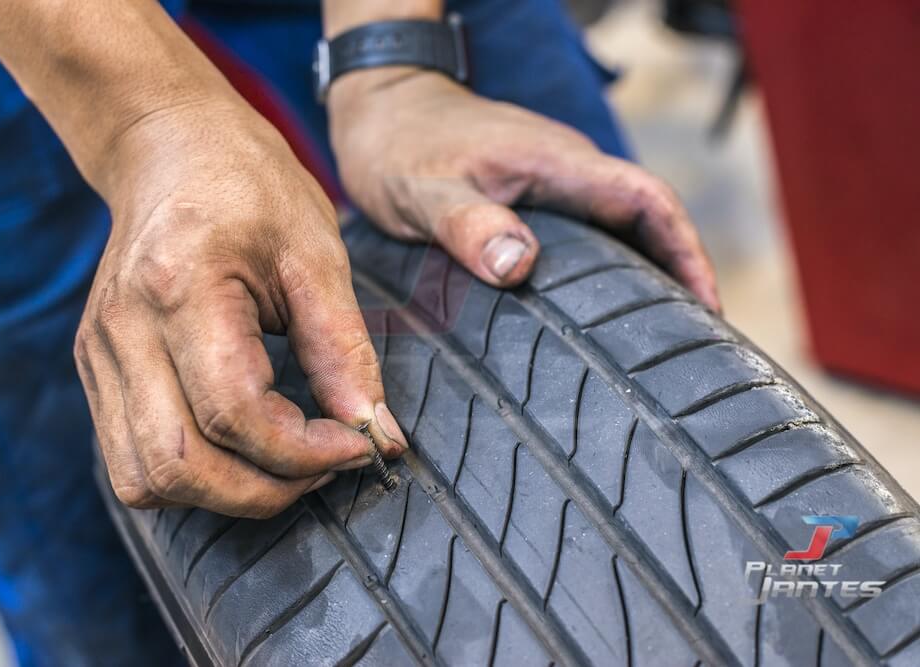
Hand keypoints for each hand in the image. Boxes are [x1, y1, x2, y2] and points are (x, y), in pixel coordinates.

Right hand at [74, 100, 406, 517]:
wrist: (170, 148)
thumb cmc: (251, 187)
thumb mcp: (317, 254)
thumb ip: (345, 351)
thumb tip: (377, 437)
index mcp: (180, 287)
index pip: (235, 413)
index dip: (305, 451)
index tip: (361, 447)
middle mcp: (122, 330)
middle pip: (178, 465)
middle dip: (265, 491)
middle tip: (327, 466)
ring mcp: (98, 353)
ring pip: (144, 479)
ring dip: (223, 495)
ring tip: (286, 464)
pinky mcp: (95, 368)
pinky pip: (131, 461)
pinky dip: (190, 479)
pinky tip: (240, 451)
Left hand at [328, 69, 719, 309]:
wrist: (380, 104)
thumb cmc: (397, 144)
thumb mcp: (420, 190)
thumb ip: (467, 224)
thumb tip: (520, 265)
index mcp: (557, 163)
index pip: (648, 203)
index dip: (687, 254)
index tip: (708, 310)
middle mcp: (568, 170)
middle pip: (648, 222)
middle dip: (679, 277)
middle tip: (688, 347)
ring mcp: (554, 181)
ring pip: (620, 229)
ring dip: (646, 275)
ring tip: (654, 341)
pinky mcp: (535, 194)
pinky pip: (588, 232)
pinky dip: (606, 269)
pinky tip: (595, 311)